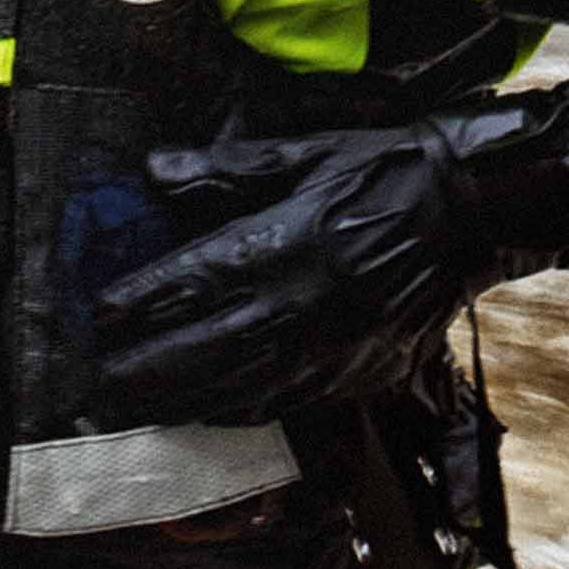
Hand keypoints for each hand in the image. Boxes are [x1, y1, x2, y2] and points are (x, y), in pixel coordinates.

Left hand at [92, 120, 484, 425]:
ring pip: (243, 386)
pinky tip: (210, 414)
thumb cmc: (381, 175)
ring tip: (135, 411)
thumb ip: (224, 170)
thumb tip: (154, 169)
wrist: (471, 213)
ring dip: (184, 401)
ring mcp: (331, 345)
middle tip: (97, 387)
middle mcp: (301, 303)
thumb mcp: (303, 154)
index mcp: (282, 243)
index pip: (192, 282)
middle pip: (206, 350)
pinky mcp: (359, 370)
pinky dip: (242, 412)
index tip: (97, 317)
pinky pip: (290, 401)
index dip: (140, 303)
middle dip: (146, 371)